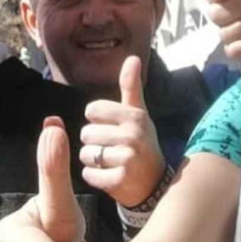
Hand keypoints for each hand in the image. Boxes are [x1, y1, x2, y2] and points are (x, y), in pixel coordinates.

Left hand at [80, 55, 165, 206]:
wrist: (155, 184)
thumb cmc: (142, 143)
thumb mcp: (139, 114)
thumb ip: (131, 86)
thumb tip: (133, 57)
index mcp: (135, 116)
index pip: (92, 110)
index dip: (96, 120)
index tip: (111, 128)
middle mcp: (133, 135)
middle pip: (86, 133)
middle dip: (94, 142)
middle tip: (114, 148)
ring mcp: (127, 159)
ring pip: (86, 154)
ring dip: (93, 161)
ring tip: (111, 162)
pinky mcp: (119, 180)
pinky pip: (89, 174)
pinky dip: (94, 176)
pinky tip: (110, 176)